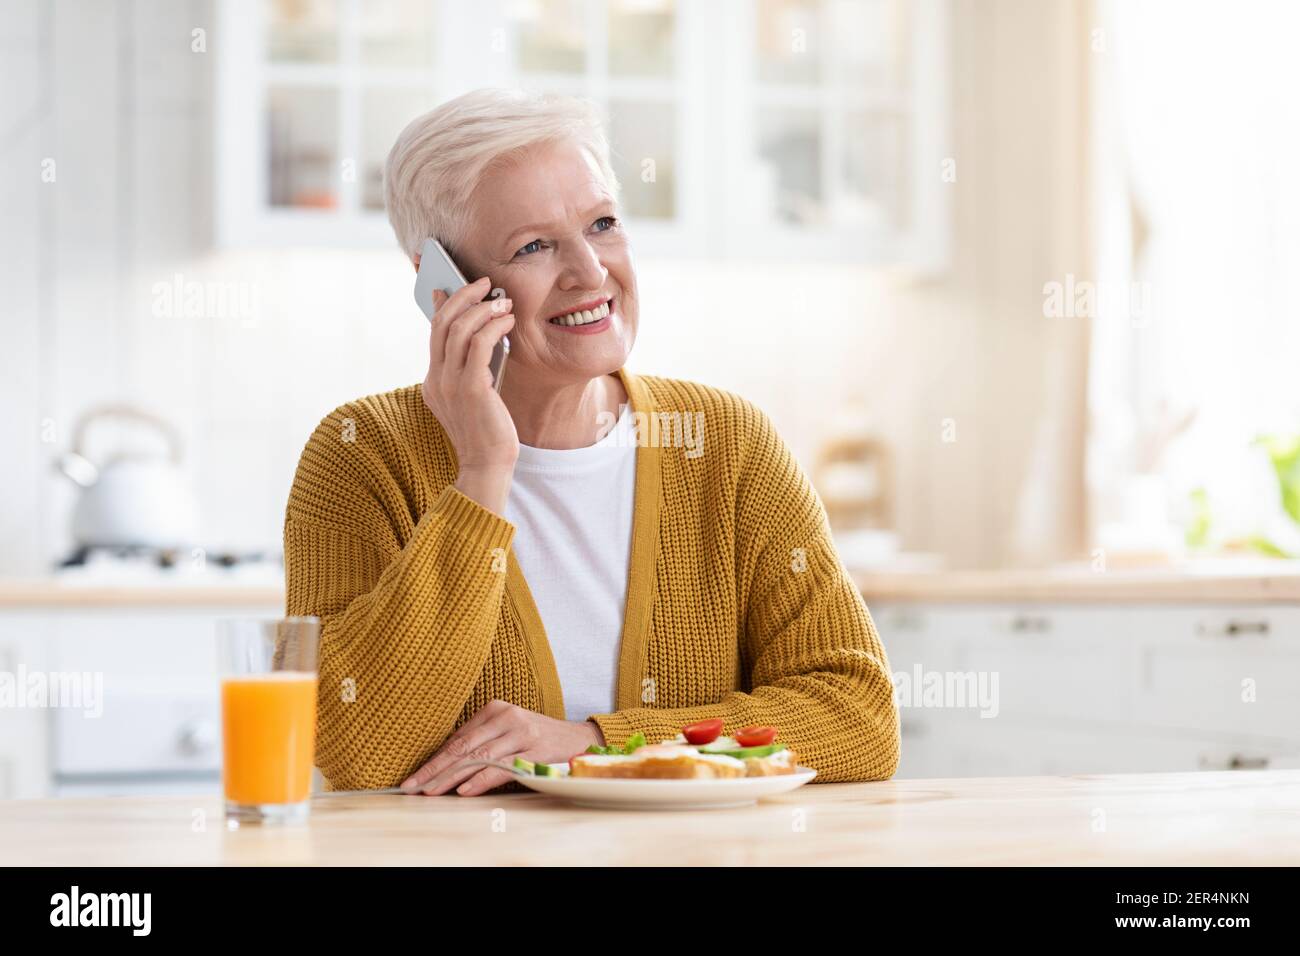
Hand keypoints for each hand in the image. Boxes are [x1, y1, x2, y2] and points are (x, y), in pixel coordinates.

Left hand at [400, 700, 604, 795]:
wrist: (578, 739)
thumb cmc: (536, 738)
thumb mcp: (506, 732)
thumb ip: (480, 743)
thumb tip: (442, 765)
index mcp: (494, 709)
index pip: (456, 739)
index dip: (433, 760)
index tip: (413, 778)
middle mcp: (505, 716)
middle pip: (462, 747)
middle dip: (434, 769)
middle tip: (412, 786)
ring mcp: (520, 732)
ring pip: (477, 758)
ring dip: (451, 778)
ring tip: (430, 792)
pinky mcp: (533, 750)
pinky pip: (501, 767)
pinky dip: (481, 780)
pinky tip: (464, 791)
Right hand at [422, 277, 518, 475]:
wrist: (487, 465)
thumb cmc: (488, 431)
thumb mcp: (474, 396)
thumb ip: (471, 370)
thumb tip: (481, 337)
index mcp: (433, 381)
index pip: (433, 333)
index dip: (442, 305)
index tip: (451, 286)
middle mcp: (436, 380)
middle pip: (442, 323)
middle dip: (463, 296)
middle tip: (484, 284)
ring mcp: (450, 384)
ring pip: (459, 329)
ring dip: (483, 308)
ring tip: (503, 302)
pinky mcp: (471, 388)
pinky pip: (480, 344)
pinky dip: (494, 326)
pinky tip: (508, 322)